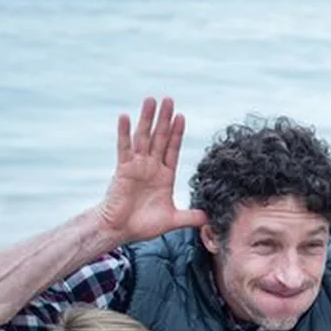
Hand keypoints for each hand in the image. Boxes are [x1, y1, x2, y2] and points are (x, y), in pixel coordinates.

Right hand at [96, 97, 206, 243]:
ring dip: (147, 119)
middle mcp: (151, 167)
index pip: (172, 149)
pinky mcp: (123, 170)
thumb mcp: (173, 220)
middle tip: (169, 99)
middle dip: (164, 119)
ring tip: (151, 100)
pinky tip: (125, 117)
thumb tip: (210, 218)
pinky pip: (124, 148)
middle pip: (159, 138)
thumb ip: (191, 216)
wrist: (120, 230)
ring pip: (143, 138)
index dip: (177, 133)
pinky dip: (124, 133)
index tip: (182, 117)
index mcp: (164, 176)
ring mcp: (137, 166)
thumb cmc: (143, 225)